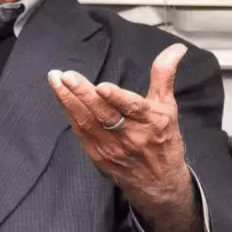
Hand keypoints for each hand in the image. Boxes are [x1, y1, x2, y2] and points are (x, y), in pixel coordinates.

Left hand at [47, 43, 203, 231]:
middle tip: (66, 76)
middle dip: (82, 94)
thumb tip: (176, 48)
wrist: (158, 182)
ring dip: (68, 99)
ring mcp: (110, 147)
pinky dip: (69, 112)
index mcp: (151, 122)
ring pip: (86, 121)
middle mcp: (130, 136)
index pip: (133, 108)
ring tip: (56, 80)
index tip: (102, 87)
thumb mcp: (168, 107)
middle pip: (103, 114)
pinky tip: (60, 96)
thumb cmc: (162, 139)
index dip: (117, 98)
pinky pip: (79, 130)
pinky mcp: (96, 154)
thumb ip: (164, 76)